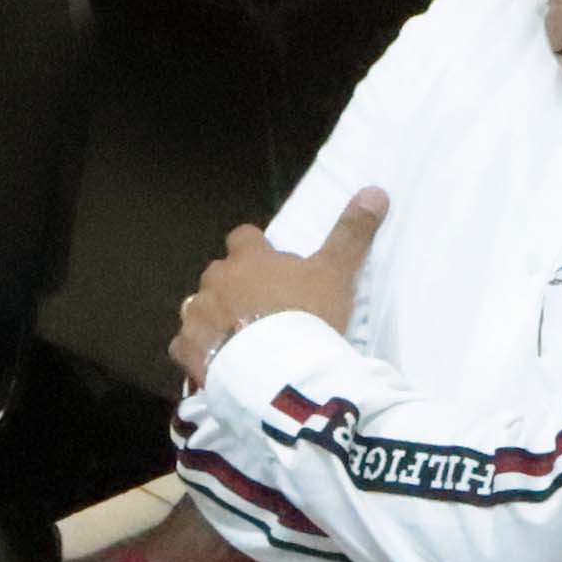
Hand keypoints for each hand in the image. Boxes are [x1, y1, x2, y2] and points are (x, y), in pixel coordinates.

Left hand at [175, 190, 384, 386]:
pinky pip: (186, 344)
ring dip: (215, 316)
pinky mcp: (187, 350)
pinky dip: (200, 350)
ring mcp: (197, 315)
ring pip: (200, 307)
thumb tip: (375, 190)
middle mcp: (215, 280)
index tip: (272, 264)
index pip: (243, 237)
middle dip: (235, 285)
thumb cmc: (307, 316)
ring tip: (241, 337)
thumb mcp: (337, 274)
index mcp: (249, 258)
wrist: (278, 371)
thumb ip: (351, 235)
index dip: (257, 249)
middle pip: (220, 273)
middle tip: (263, 307)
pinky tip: (218, 361)